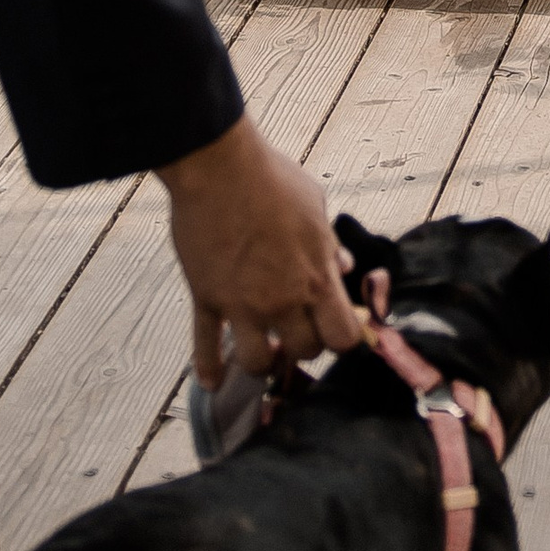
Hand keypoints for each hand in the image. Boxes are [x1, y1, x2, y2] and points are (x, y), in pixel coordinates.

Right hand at [156, 114, 362, 380]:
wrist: (219, 167)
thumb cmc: (273, 180)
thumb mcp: (316, 207)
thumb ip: (330, 244)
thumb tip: (344, 265)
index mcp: (316, 278)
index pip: (342, 337)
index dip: (342, 337)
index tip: (336, 326)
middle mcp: (281, 300)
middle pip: (304, 352)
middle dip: (304, 344)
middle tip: (298, 329)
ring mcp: (241, 304)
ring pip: (256, 363)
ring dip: (262, 361)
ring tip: (263, 349)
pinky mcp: (207, 298)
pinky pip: (205, 345)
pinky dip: (207, 367)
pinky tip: (211, 383)